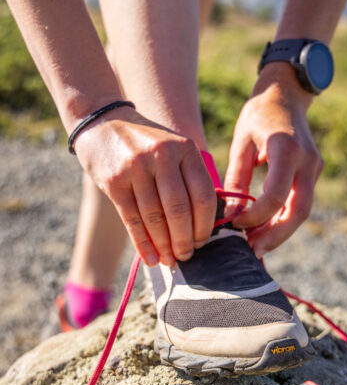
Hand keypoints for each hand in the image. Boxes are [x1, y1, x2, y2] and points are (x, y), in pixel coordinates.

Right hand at [75, 107, 216, 265]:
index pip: (203, 194)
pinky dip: (143, 243)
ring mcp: (136, 167)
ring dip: (164, 245)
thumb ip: (189, 177)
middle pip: (180, 209)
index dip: (205, 224)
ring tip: (169, 261)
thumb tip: (204, 223)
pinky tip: (150, 258)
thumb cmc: (145, 145)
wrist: (102, 123)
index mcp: (185, 149)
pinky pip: (132, 219)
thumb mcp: (173, 149)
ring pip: (155, 217)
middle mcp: (162, 156)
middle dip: (184, 240)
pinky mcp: (114, 181)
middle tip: (186, 256)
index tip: (202, 241)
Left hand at [224, 62, 323, 257]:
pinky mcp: (313, 173)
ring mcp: (315, 168)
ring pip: (302, 211)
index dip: (256, 216)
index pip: (275, 195)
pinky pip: (300, 203)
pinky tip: (264, 229)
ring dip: (280, 232)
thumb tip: (230, 214)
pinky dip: (283, 219)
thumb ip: (236, 178)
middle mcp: (307, 161)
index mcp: (286, 149)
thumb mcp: (241, 141)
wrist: (287, 93)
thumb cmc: (258, 114)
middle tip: (252, 251)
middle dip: (275, 236)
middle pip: (298, 211)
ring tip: (255, 245)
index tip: (235, 223)